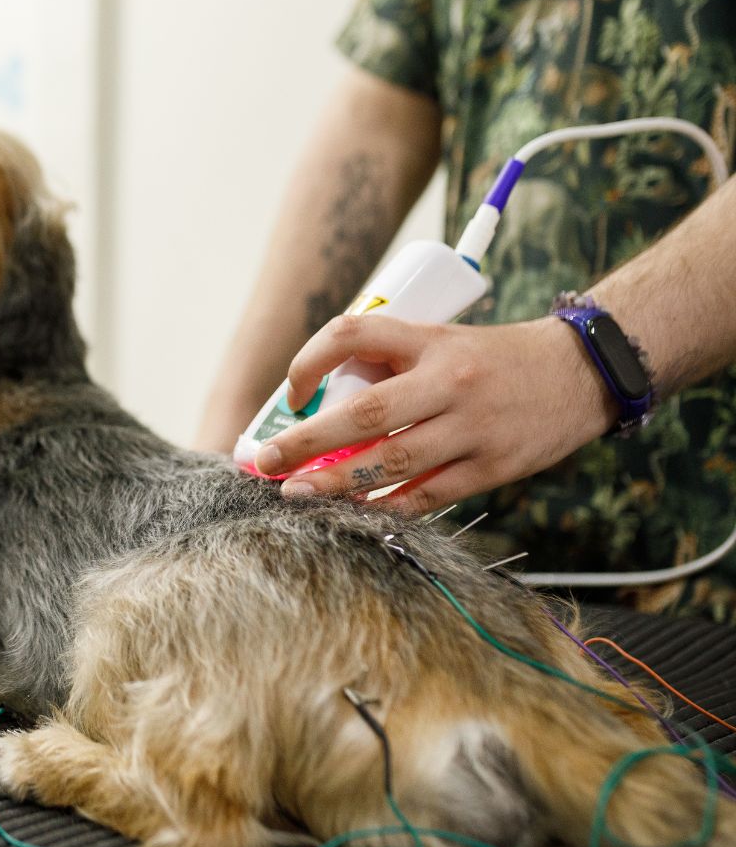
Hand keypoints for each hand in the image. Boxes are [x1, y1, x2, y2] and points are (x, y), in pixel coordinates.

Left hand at [252, 314, 617, 513]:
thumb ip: (390, 365)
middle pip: (365, 412)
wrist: (580, 373)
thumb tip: (323, 408)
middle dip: (307, 441)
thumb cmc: (492, 360)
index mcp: (430, 339)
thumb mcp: (441, 341)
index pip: (354, 333)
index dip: (310, 360)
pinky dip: (388, 506)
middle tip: (266, 462)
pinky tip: (355, 513)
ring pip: (393, 462)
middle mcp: (448, 380)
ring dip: (338, 482)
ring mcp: (472, 427)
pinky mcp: (493, 467)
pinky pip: (429, 495)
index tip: (292, 394)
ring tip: (297, 495)